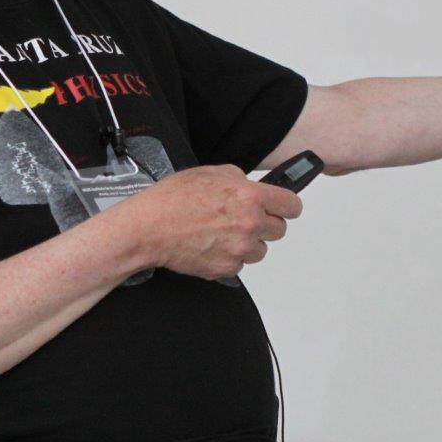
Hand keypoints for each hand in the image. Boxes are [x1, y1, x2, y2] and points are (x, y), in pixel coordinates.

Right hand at [126, 164, 301, 279]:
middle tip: (244, 218)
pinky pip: (240, 264)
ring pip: (260, 250)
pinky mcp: (227, 269)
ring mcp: (239, 249)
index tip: (282, 207)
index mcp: (250, 197)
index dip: (286, 206)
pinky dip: (230, 257)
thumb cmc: (173, 199)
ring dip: (248, 243)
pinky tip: (212, 244)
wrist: (149, 228)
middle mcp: (250, 224)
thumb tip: (250, 186)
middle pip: (279, 230)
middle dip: (265, 224)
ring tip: (222, 232)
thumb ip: (239, 179)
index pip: (292, 206)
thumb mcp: (211, 172)